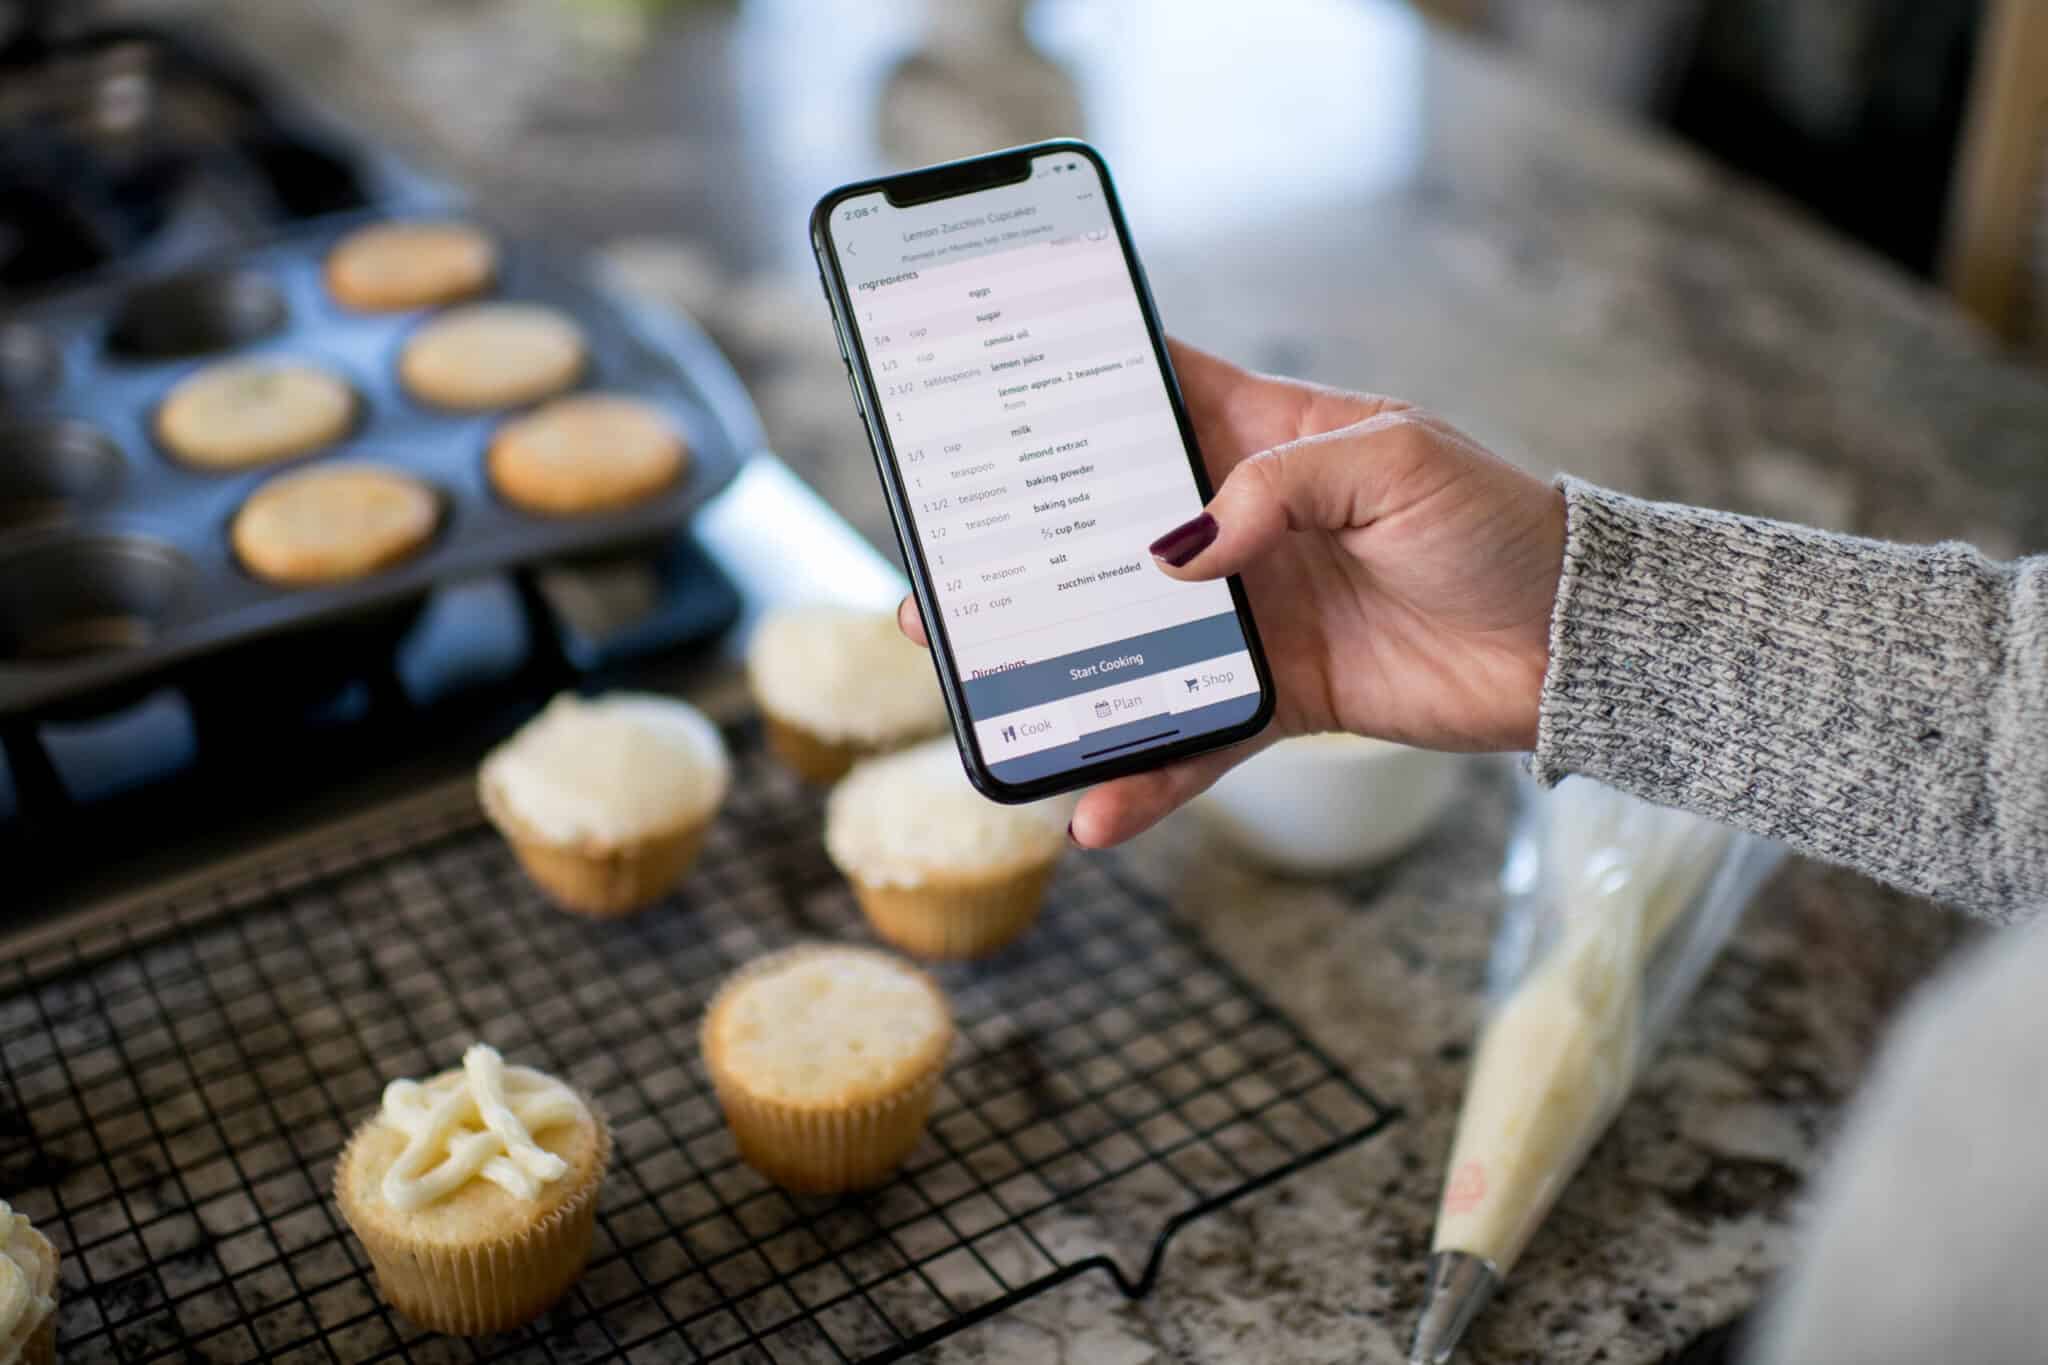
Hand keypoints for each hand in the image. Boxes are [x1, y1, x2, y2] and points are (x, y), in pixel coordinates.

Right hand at [899, 340, 1566, 846]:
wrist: (1572, 643)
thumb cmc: (1495, 523)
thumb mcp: (1394, 461)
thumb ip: (1278, 487)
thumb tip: (1173, 554)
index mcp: (1264, 436)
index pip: (1148, 397)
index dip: (1069, 391)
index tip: (983, 396)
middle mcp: (1241, 525)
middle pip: (1107, 533)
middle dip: (1026, 554)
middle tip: (944, 577)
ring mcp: (1252, 615)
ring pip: (1130, 645)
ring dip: (1058, 675)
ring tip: (982, 704)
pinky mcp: (1279, 697)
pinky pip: (1193, 738)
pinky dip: (1146, 777)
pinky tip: (1093, 814)